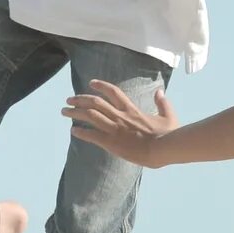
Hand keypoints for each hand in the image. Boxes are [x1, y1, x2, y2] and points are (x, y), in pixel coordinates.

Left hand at [63, 79, 178, 164]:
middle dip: (80, 99)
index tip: (91, 83)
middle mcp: (120, 116)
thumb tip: (160, 92)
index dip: (101, 86)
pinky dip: (81, 132)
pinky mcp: (112, 143)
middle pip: (95, 103)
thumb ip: (163, 103)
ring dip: (75, 112)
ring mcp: (115, 129)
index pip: (113, 92)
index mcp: (132, 109)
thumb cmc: (168, 134)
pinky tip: (73, 131)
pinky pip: (92, 135)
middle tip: (69, 99)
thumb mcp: (169, 116)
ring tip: (64, 111)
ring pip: (90, 116)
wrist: (164, 148)